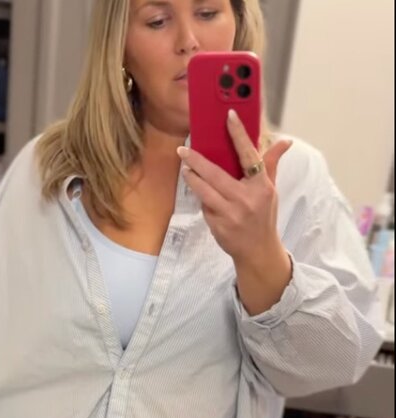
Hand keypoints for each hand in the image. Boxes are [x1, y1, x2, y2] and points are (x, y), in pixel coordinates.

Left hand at [178, 110, 293, 314]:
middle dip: (196, 160)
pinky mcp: (218, 225)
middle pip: (216, 174)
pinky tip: (201, 194)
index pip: (249, 155)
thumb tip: (285, 141)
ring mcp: (231, 213)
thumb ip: (271, 165)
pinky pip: (205, 206)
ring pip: (204, 190)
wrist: (258, 251)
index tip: (229, 116)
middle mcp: (246, 198)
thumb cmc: (264, 216)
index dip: (239, 134)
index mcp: (262, 186)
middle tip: (183, 150)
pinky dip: (202, 199)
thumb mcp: (271, 190)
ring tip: (185, 168)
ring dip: (192, 178)